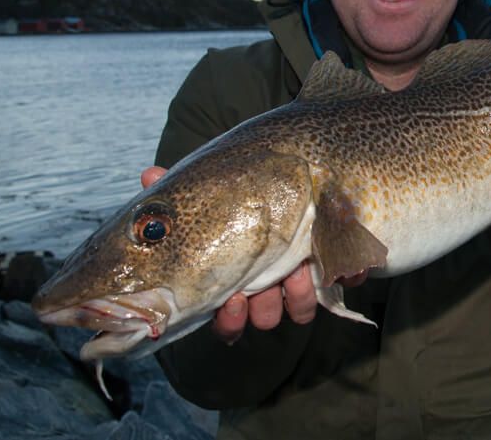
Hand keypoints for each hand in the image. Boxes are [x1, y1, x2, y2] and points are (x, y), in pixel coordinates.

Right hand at [140, 166, 366, 343]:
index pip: (229, 320)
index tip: (233, 298)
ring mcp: (303, 277)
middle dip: (265, 305)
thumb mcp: (207, 190)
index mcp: (235, 280)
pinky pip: (341, 280)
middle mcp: (269, 286)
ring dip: (299, 294)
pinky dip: (341, 272)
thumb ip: (176, 189)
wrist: (293, 171)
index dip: (231, 319)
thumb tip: (148, 174)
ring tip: (300, 269)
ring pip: (300, 307)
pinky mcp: (336, 262)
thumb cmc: (237, 190)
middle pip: (266, 317)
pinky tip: (338, 261)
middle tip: (266, 285)